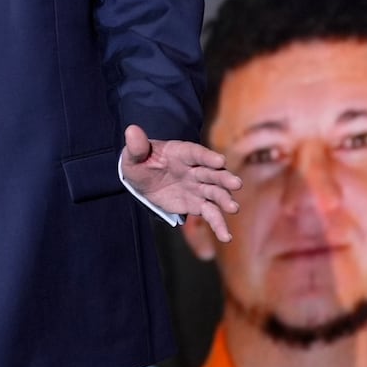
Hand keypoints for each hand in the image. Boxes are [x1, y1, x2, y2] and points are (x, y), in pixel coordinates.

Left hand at [121, 124, 241, 242]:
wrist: (143, 180)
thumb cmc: (140, 163)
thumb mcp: (133, 156)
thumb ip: (135, 146)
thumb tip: (131, 130)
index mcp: (181, 153)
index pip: (196, 153)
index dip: (207, 157)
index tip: (220, 161)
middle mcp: (195, 169)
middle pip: (212, 173)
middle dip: (223, 178)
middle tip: (235, 184)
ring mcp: (198, 187)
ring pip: (215, 193)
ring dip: (225, 200)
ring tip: (233, 208)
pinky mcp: (197, 204)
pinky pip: (210, 214)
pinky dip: (218, 225)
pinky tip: (225, 237)